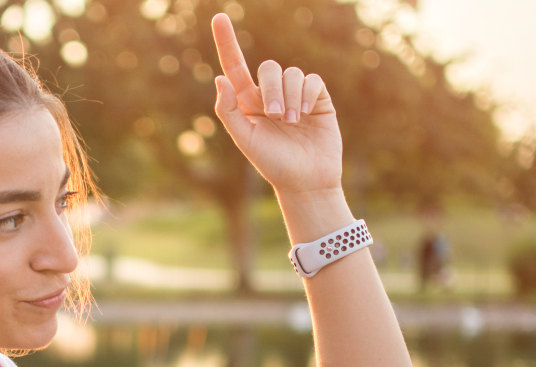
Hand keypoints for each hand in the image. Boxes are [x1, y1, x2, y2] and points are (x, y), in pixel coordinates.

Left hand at [211, 13, 342, 195]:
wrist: (306, 181)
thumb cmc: (272, 163)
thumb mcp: (244, 139)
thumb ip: (228, 110)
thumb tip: (219, 78)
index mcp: (247, 103)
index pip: (235, 66)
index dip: (227, 42)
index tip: (218, 17)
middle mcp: (270, 95)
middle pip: (268, 69)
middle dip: (271, 89)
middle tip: (275, 116)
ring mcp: (294, 95)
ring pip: (291, 73)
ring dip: (290, 96)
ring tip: (291, 121)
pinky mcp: (317, 98)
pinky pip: (311, 79)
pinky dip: (307, 94)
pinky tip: (306, 114)